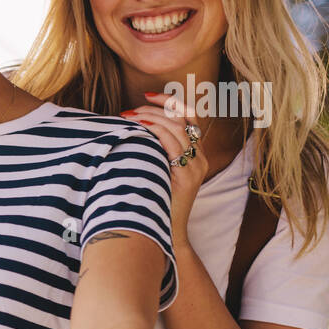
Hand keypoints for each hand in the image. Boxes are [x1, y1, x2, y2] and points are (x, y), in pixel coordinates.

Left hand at [120, 92, 207, 237]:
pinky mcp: (187, 177)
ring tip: (128, 118)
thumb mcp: (153, 171)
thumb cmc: (152, 202)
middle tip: (130, 110)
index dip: (170, 101)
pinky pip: (173, 146)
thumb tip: (127, 130)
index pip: (188, 115)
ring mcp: (196, 167)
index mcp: (195, 153)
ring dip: (151, 119)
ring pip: (178, 129)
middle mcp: (200, 157)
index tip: (147, 94)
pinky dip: (155, 133)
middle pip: (183, 118)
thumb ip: (150, 151)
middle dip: (155, 109)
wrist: (164, 234)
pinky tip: (137, 130)